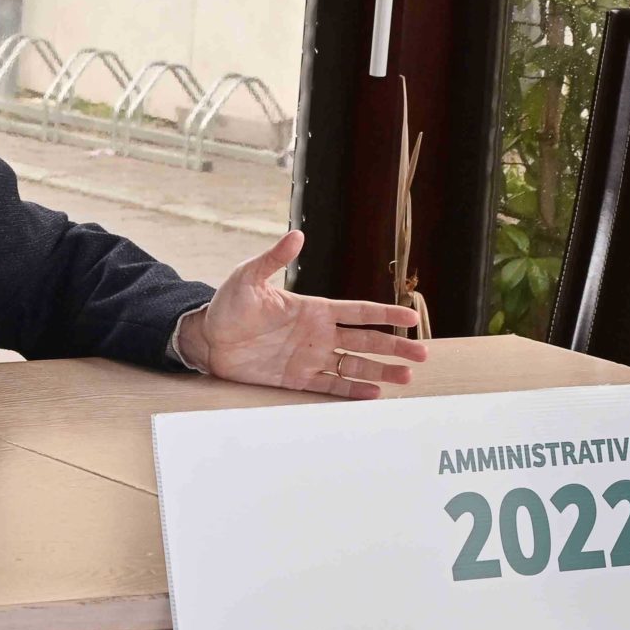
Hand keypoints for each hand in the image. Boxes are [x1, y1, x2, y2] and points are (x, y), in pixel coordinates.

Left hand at [177, 230, 426, 399]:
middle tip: (423, 355)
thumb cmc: (227, 305)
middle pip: (365, 341)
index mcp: (313, 309)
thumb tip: (297, 235)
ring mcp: (309, 357)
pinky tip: (373, 394)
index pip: (358, 311)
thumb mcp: (248, 277)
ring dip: (380, 372)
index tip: (412, 318)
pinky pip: (329, 385)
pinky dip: (351, 390)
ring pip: (353, 365)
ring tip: (406, 378)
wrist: (206, 338)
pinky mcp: (296, 378)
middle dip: (394, 348)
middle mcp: (317, 334)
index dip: (385, 314)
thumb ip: (274, 259)